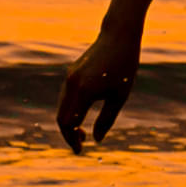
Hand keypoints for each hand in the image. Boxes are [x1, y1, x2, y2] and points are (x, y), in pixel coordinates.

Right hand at [56, 34, 140, 152]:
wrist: (119, 36)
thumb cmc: (124, 66)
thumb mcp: (120, 96)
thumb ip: (107, 119)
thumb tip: (97, 140)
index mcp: (83, 92)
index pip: (69, 123)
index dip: (72, 139)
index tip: (81, 150)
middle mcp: (71, 85)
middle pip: (61, 118)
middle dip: (68, 134)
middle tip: (81, 145)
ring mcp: (69, 78)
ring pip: (61, 107)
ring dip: (69, 123)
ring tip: (83, 133)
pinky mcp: (71, 73)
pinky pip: (65, 97)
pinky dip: (70, 110)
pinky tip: (82, 116)